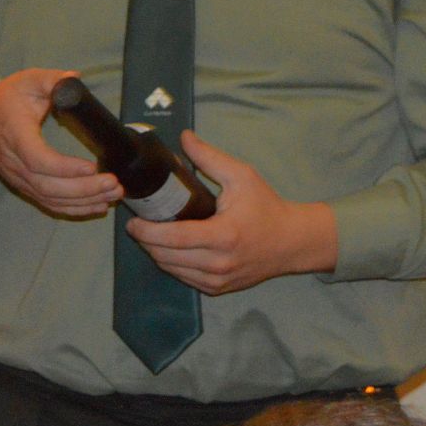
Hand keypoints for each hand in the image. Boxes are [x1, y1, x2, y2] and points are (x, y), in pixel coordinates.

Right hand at [0, 68, 122, 216]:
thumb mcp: (26, 81)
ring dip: (83, 202)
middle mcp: (16, 162)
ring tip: (111, 195)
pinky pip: (49, 204)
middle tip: (113, 183)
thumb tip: (74, 78)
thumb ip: (51, 80)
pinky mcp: (24, 187)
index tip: (92, 166)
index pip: (38, 159)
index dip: (65, 168)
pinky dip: (74, 209)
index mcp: (16, 134)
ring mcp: (19, 178)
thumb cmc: (4, 101)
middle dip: (84, 190)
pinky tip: (96, 205)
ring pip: (50, 199)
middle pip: (48, 187)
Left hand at [126, 130, 338, 293]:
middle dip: (146, 241)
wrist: (293, 242)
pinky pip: (185, 279)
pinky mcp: (220, 288)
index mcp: (223, 235)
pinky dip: (172, 265)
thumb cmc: (266, 207)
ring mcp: (219, 280)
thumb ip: (209, 157)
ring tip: (149, 234)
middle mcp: (219, 263)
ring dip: (156, 253)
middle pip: (167, 257)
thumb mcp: (241, 176)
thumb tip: (183, 136)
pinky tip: (168, 249)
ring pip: (173, 270)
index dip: (147, 231)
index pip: (173, 238)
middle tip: (137, 224)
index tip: (132, 221)